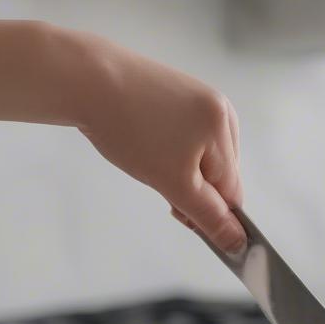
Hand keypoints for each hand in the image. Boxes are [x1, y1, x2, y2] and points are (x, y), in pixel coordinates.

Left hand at [70, 31, 244, 249]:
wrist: (85, 80)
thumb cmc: (128, 127)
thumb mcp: (173, 183)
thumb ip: (209, 216)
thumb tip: (239, 243)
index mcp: (225, 126)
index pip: (233, 193)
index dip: (211, 214)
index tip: (183, 219)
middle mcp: (219, 108)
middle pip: (221, 175)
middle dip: (194, 191)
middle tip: (161, 187)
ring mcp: (198, 98)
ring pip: (203, 159)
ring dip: (182, 174)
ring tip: (150, 162)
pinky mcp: (177, 95)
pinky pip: (187, 139)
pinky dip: (172, 153)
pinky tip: (148, 146)